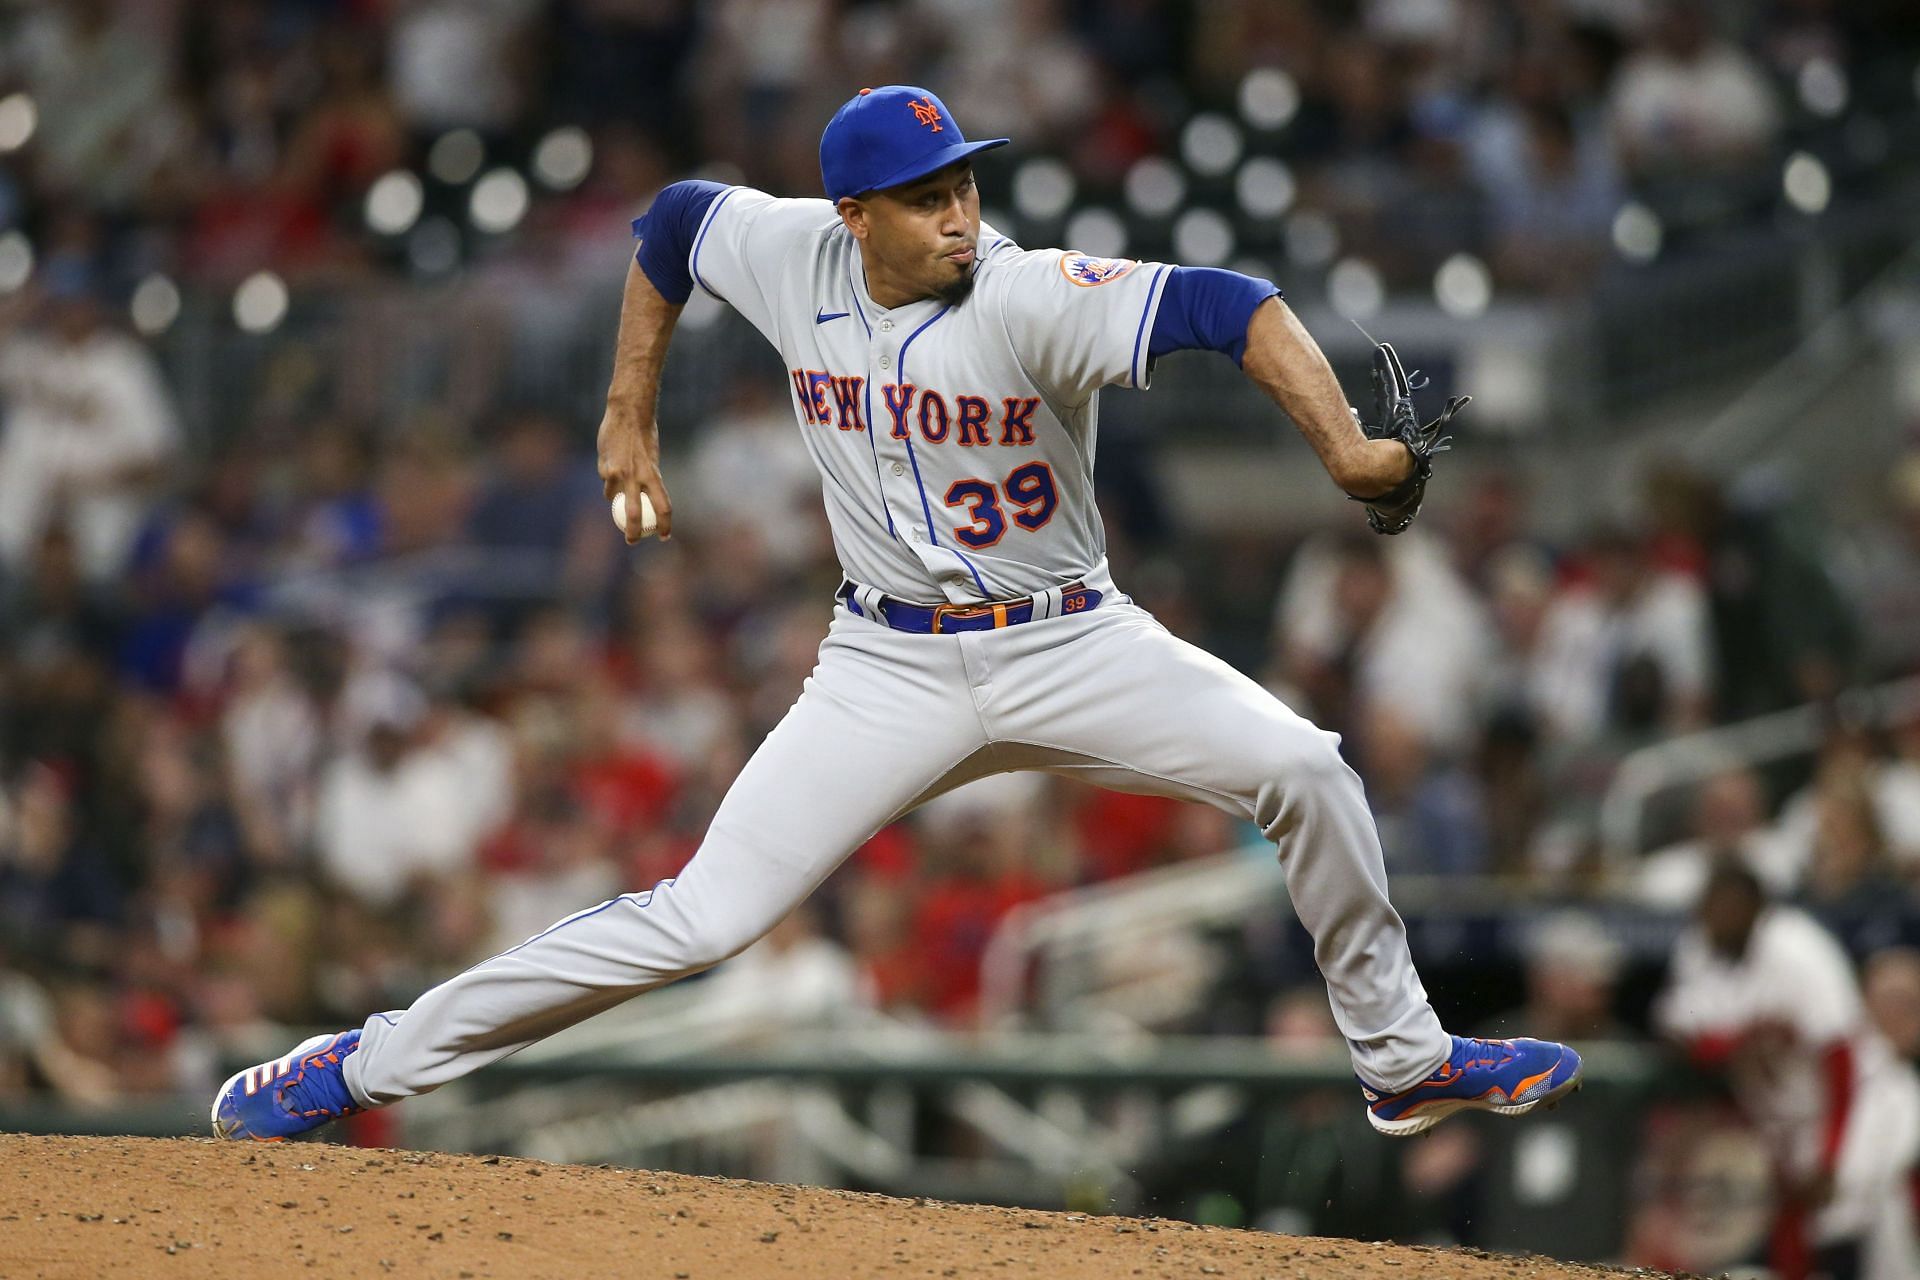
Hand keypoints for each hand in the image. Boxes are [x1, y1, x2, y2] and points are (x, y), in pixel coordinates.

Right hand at [596, 402, 673, 542]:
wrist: (627, 413)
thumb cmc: (643, 436)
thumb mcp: (651, 460)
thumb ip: (646, 479)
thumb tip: (643, 500)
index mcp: (654, 475)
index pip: (664, 507)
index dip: (665, 525)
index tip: (664, 537)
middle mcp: (636, 476)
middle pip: (635, 514)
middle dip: (633, 532)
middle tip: (632, 541)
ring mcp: (618, 473)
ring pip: (613, 497)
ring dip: (614, 495)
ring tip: (618, 476)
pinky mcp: (603, 467)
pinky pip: (605, 481)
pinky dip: (607, 478)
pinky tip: (611, 462)